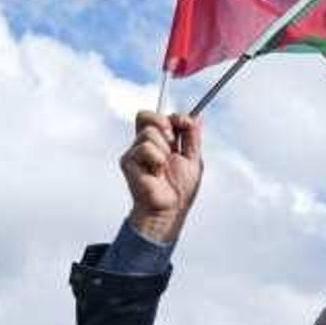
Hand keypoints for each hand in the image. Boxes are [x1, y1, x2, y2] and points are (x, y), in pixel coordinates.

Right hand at [120, 111, 202, 243]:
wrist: (171, 208)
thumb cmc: (180, 188)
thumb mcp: (193, 159)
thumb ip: (193, 138)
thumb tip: (197, 117)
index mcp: (159, 142)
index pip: (157, 117)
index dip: (173, 117)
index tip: (186, 123)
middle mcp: (144, 144)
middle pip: (146, 116)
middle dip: (165, 126)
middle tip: (172, 143)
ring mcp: (134, 152)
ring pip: (149, 133)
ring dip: (164, 151)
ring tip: (164, 168)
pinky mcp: (128, 161)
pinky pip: (145, 148)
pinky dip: (156, 160)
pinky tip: (156, 173)